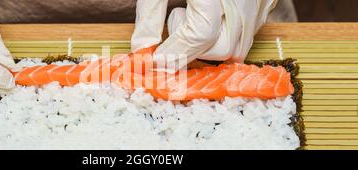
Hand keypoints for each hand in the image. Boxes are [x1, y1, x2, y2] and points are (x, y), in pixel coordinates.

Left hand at [131, 0, 276, 72]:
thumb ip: (150, 13)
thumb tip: (143, 47)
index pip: (200, 34)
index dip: (176, 52)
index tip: (156, 59)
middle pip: (223, 48)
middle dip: (194, 49)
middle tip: (177, 24)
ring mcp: (259, 1)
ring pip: (238, 47)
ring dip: (210, 46)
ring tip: (195, 16)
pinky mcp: (266, 2)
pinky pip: (248, 33)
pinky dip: (226, 35)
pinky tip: (211, 14)